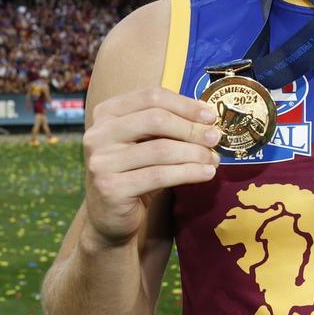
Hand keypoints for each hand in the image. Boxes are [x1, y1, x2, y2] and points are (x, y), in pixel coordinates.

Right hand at [82, 87, 221, 247]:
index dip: (185, 104)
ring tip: (213, 159)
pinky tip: (206, 174)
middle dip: (191, 128)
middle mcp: (98, 134)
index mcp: (106, 113)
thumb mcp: (147, 143)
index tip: (210, 115)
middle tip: (215, 137)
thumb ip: (169, 126)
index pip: (151, 96)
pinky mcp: (110, 188)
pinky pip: (159, 176)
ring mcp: (101, 161)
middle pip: (156, 119)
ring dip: (194, 153)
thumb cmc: (135, 172)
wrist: (110, 218)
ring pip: (160, 149)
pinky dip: (188, 173)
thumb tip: (208, 120)